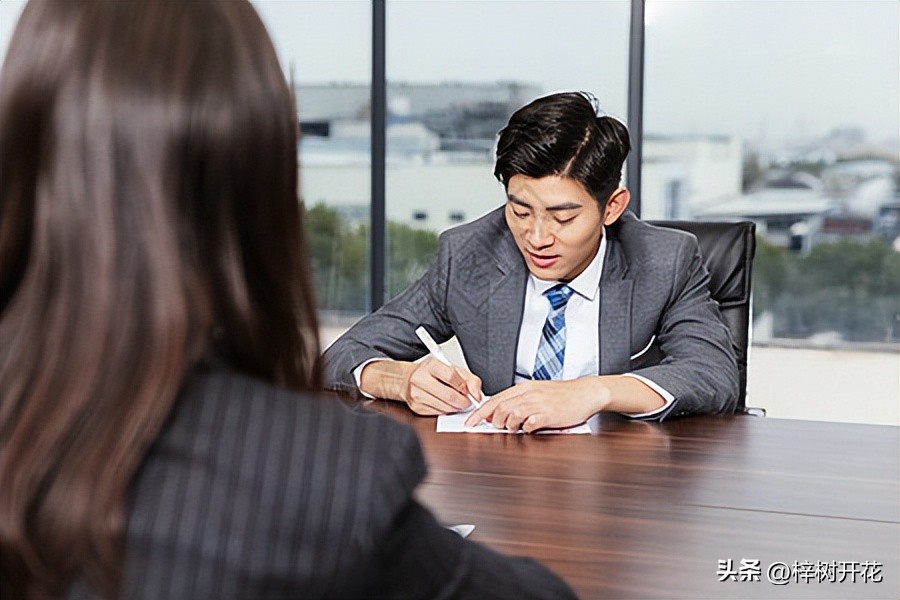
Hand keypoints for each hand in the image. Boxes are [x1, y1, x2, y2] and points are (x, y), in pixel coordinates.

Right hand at [400, 357, 481, 415]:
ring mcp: (416, 395)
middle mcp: (420, 379)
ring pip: (445, 407)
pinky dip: (446, 411)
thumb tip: (477, 394)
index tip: (470, 391)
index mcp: (430, 365)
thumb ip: (469, 379)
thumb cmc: (432, 373)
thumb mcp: (451, 368)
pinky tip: (446, 404)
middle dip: (463, 402)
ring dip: (456, 408)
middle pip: (449, 396)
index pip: (451, 376)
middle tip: (467, 401)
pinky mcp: (416, 407)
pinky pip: (438, 413)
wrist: (408, 379)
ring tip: (457, 402)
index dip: (464, 386)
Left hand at [464, 378, 604, 432]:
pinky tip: (531, 428)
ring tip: (516, 428)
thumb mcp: (538, 392)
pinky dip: (526, 429)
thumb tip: (500, 412)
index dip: (480, 412)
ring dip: (510, 425)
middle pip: (500, 408)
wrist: (586, 393)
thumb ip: (519, 400)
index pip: (495, 399)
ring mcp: (539, 403)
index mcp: (524, 387)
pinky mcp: (549, 414)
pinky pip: (530, 424)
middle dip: (495, 421)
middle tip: (500, 427)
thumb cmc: (563, 395)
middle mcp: (529, 394)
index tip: (471, 423)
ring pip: (512, 415)